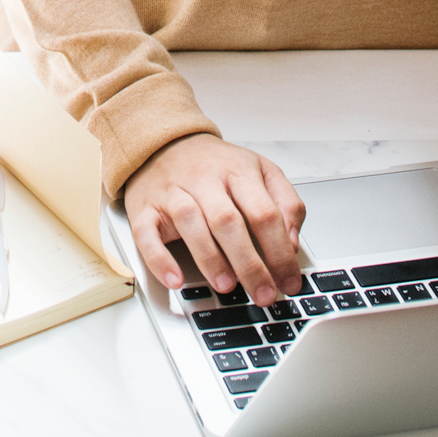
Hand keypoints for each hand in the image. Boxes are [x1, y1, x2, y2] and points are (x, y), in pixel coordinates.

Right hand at [121, 133, 306, 306]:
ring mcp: (173, 192)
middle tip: (263, 294)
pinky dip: (159, 259)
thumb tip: (292, 244)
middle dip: (250, 264)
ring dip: (210, 259)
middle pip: (228, 221)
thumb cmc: (217, 166)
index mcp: (238, 171)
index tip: (288, 281)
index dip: (280, 251)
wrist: (164, 142)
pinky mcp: (145, 208)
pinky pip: (146, 233)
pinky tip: (175, 279)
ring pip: (189, 222)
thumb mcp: (261, 171)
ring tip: (227, 287)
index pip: (264, 212)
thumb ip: (285, 203)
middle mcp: (205, 180)